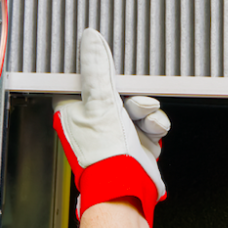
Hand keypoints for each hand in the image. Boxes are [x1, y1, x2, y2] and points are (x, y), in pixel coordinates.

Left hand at [53, 29, 169, 227]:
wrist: (128, 188)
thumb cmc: (103, 154)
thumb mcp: (100, 101)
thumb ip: (97, 69)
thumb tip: (91, 39)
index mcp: (73, 111)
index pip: (83, 79)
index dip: (97, 69)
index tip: (108, 62)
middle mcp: (92, 121)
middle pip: (115, 89)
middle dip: (131, 92)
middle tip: (132, 97)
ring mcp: (115, 132)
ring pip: (136, 104)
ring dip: (145, 109)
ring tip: (144, 117)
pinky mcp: (135, 141)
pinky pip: (150, 121)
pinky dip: (154, 124)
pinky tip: (152, 131)